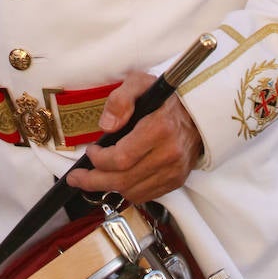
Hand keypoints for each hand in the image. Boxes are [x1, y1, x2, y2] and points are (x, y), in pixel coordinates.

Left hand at [65, 71, 202, 205]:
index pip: (121, 158)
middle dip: (94, 181)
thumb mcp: (141, 83)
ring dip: (109, 187)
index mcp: (159, 129)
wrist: (200, 112)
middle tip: (77, 178)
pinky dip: (127, 190)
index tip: (90, 151)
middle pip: (123, 180)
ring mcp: (174, 171)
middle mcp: (169, 155)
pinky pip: (145, 195)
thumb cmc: (167, 97)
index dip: (99, 160)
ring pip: (132, 192)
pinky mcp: (177, 180)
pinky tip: (118, 179)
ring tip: (95, 178)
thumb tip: (106, 126)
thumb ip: (121, 99)